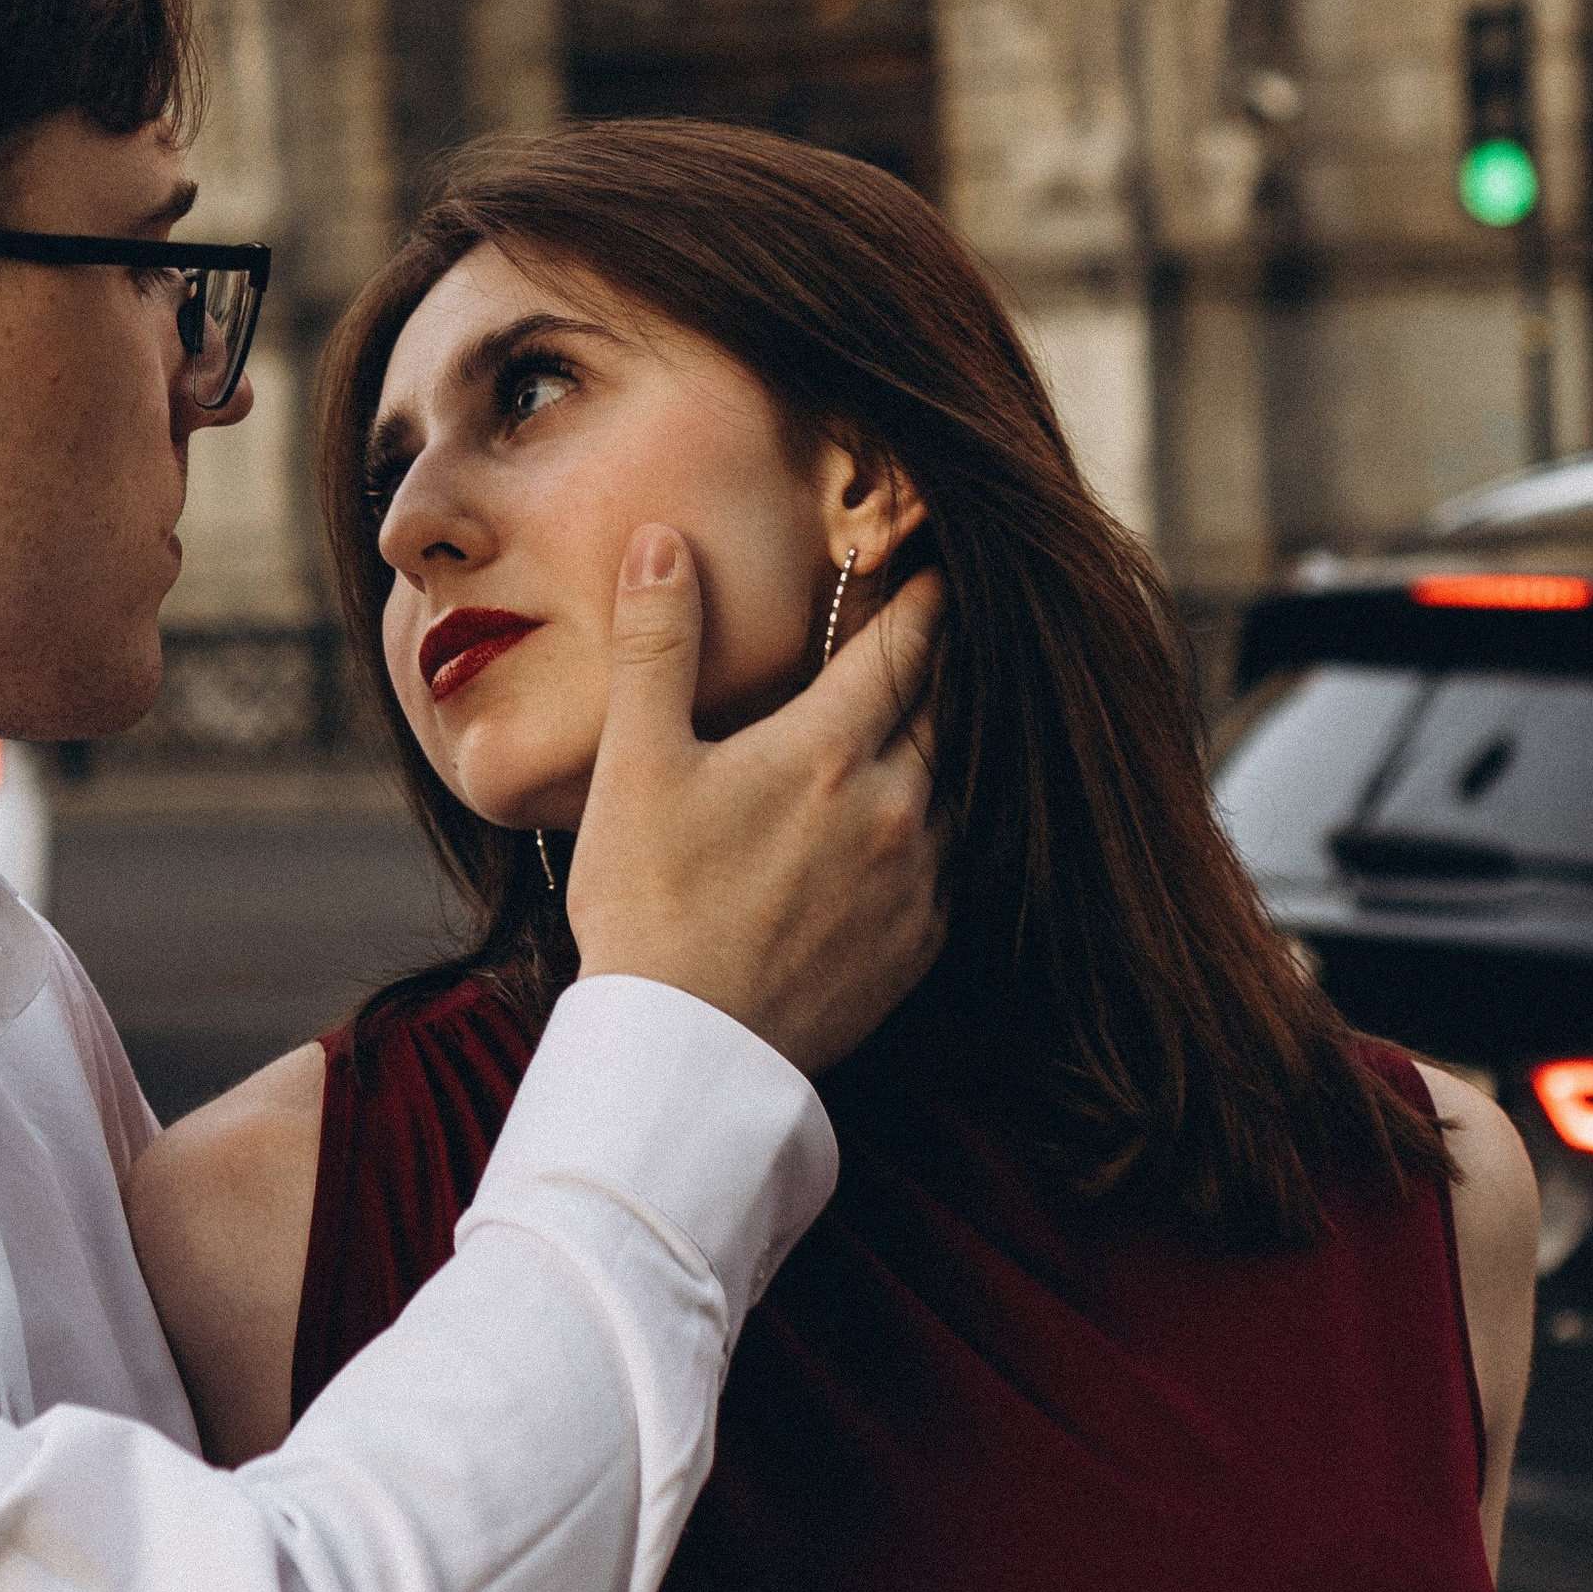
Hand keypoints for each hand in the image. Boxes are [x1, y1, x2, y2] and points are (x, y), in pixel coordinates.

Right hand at [567, 528, 944, 1073]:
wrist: (686, 1050)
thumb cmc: (648, 902)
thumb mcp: (635, 762)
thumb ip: (657, 644)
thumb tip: (663, 542)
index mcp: (826, 749)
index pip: (901, 646)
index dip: (921, 597)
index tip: (938, 563)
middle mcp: (893, 805)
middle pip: (943, 707)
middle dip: (942, 663)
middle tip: (945, 627)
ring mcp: (918, 879)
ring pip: (957, 784)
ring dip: (944, 746)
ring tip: (932, 721)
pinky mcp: (922, 943)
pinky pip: (954, 862)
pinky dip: (941, 827)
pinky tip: (915, 825)